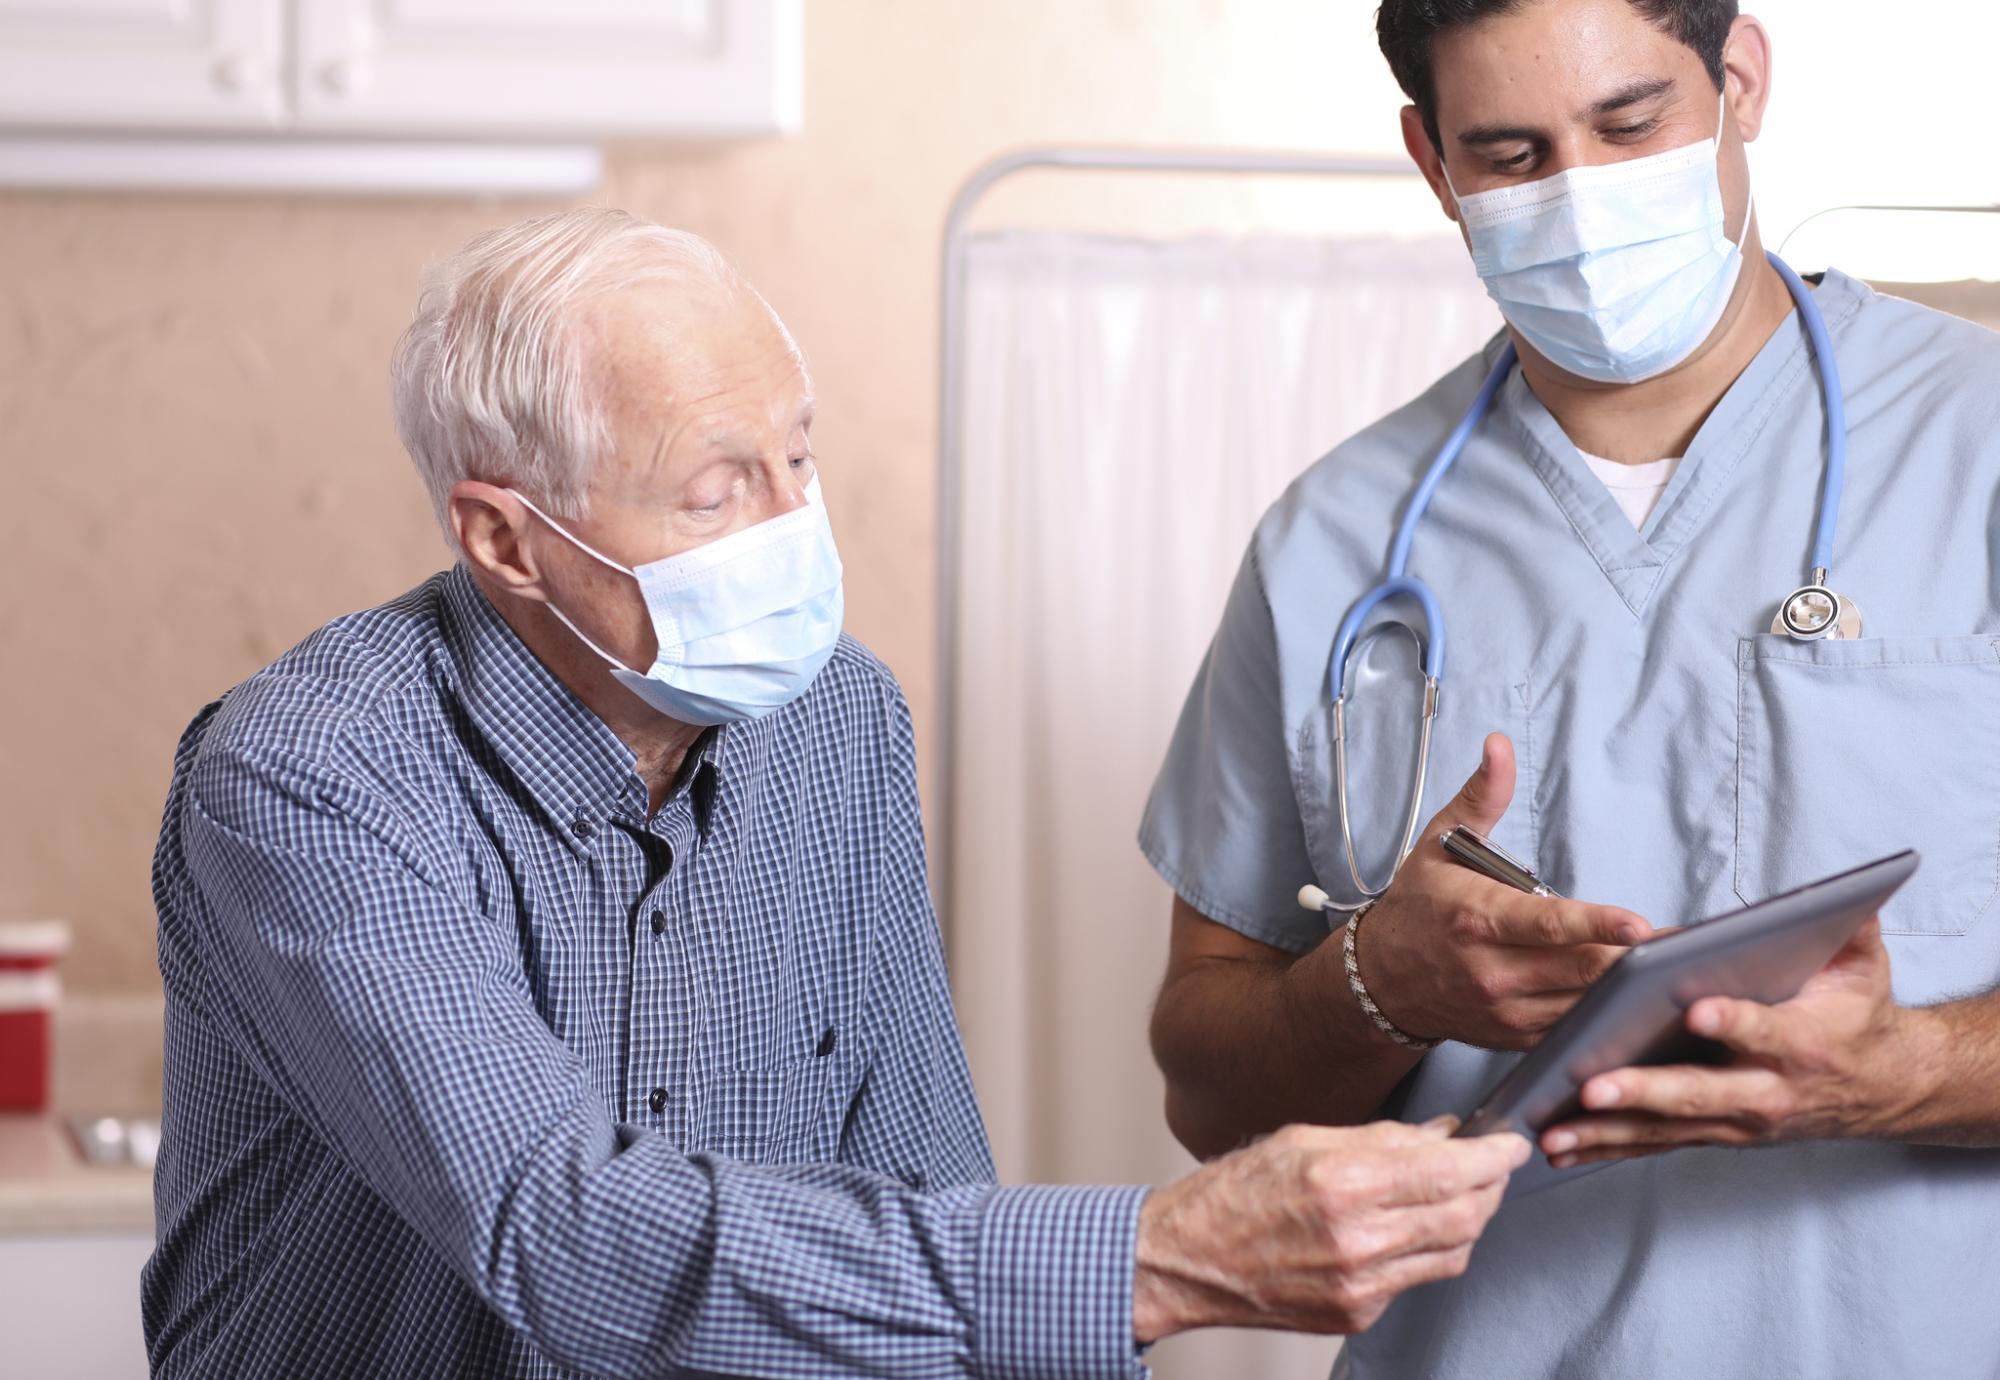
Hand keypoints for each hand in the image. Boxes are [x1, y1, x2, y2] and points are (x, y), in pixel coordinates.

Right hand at [1132, 1118, 1529, 1340]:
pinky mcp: (1357, 1315)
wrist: (1185, 1261)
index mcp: (1343, 1184)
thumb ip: (1382, 1138)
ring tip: (1461, 1193)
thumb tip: (1443, 1133)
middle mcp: (1358, 1240)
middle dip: (1491, 1187)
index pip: (1449, 1171)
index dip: (1493, 1156)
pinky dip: (1429, 1249)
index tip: (1509, 1141)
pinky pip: (1416, 1279)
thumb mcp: (1304, 1140)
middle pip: (1465, 1216)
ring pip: (1452, 1254)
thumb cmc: (1232, 1193)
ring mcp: (1360, 1286)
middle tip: (1494, 1165)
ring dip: (1469, 1220)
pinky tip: (1415, 1227)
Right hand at [1355, 734, 1652, 1050]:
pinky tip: (1635, 999)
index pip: (1547, 925)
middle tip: (1682, 944)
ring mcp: (1504, 1009)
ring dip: (1628, 988)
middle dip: (1633, 958)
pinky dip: (1606, 1016)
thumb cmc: (1418, 906)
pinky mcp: (1514, 1036)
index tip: (1639, 923)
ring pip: (1583, 1004)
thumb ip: (1481, 796)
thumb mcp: (1440, 844)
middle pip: (1579, 969)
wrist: (1381, 978)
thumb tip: (1499, 746)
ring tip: (1671, 969)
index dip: (1597, 925)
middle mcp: (1490, 970)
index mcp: (1476, 918)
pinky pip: (1572, 1030)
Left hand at [1540, 918, 1928, 1165]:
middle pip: (1699, 1092)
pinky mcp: (1715, 1133)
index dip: (1734, 1023)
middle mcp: (1766, 1091)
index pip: (1764, 1031)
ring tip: (1553, 1131)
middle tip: (1594, 1086)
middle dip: (1644, 1090)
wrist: (1881, 1088)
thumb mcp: (1864, 970)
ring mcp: (1737, 1120)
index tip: (1696, 1011)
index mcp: (1801, 1044)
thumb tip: (1840, 894)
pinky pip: (1656, 1143)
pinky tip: (1560, 1148)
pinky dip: (1608, 1147)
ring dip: (1608, 1131)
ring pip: (1667, 1127)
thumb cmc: (1856, 1018)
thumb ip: (1850, 930)